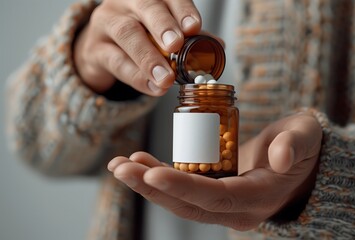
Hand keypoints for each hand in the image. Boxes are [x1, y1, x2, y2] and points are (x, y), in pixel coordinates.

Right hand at [73, 0, 201, 95]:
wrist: (101, 52)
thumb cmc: (140, 37)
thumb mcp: (162, 33)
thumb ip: (189, 38)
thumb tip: (218, 46)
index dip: (181, 9)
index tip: (194, 27)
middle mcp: (126, 3)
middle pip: (145, 6)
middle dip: (163, 25)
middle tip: (176, 45)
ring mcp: (106, 23)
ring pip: (126, 33)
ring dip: (149, 57)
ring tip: (166, 77)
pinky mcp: (95, 49)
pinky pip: (115, 61)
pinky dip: (137, 77)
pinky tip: (154, 88)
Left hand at [107, 112, 321, 229]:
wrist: (300, 163)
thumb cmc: (303, 146)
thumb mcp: (305, 137)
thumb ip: (294, 145)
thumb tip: (279, 157)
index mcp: (258, 197)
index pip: (216, 197)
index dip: (183, 188)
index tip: (151, 174)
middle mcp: (237, 209)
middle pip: (189, 205)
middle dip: (152, 188)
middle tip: (121, 168)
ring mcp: (223, 204)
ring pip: (180, 201)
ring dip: (148, 184)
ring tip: (119, 166)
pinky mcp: (213, 192)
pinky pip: (183, 190)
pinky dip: (158, 178)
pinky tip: (137, 164)